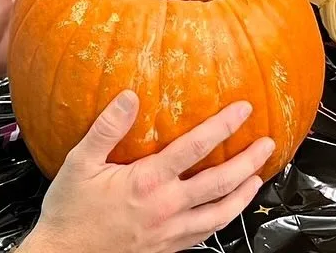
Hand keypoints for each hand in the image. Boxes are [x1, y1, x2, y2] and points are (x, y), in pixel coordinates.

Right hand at [26, 92, 272, 252]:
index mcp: (147, 182)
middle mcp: (165, 208)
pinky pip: (204, 235)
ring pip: (219, 214)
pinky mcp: (167, 249)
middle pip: (219, 183)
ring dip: (243, 195)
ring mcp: (170, 233)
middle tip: (266, 144)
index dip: (223, 125)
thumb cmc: (69, 213)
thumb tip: (128, 97)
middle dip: (248, 162)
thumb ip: (106, 128)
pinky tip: (226, 211)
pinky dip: (222, 220)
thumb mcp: (79, 163)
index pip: (195, 148)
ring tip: (257, 179)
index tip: (243, 109)